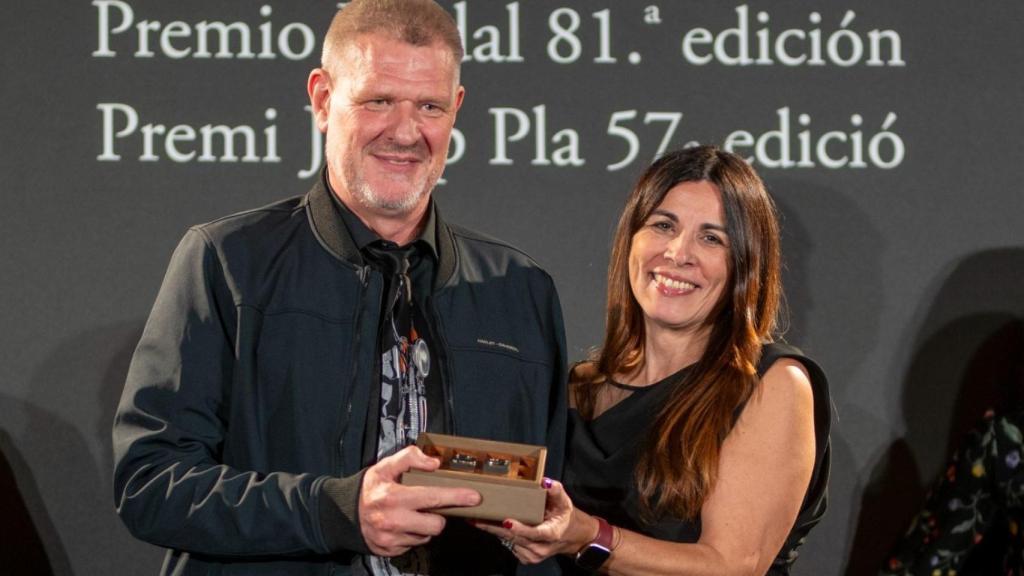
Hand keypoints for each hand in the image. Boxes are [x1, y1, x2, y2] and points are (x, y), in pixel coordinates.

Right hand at [359, 445, 480, 555]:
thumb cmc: (370, 488)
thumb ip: (410, 458)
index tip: (474, 497)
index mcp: (394, 497)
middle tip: (432, 506)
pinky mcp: (391, 551)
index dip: (456, 497)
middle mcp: (394, 521)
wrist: (345, 513)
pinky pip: (414, 544)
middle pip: (436, 524)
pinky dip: (413, 535)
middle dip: (439, 515)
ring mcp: (392, 539)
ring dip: (425, 526)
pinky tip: (404, 524)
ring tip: (412, 514)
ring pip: (426, 536)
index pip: (433, 498)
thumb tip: (434, 463)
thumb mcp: (385, 466)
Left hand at [473, 478, 597, 564]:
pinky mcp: (526, 558)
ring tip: (476, 518)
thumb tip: (544, 482)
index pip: (534, 533)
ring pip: (508, 542)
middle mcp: (540, 548)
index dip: (520, 528)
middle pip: (514, 537)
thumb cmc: (565, 516)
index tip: (506, 521)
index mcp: (551, 534)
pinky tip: (489, 525)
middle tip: (475, 517)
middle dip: (493, 527)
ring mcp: (532, 555)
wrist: (571, 537)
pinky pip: (509, 544)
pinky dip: (499, 535)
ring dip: (492, 531)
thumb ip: (555, 490)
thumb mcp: (564, 501)